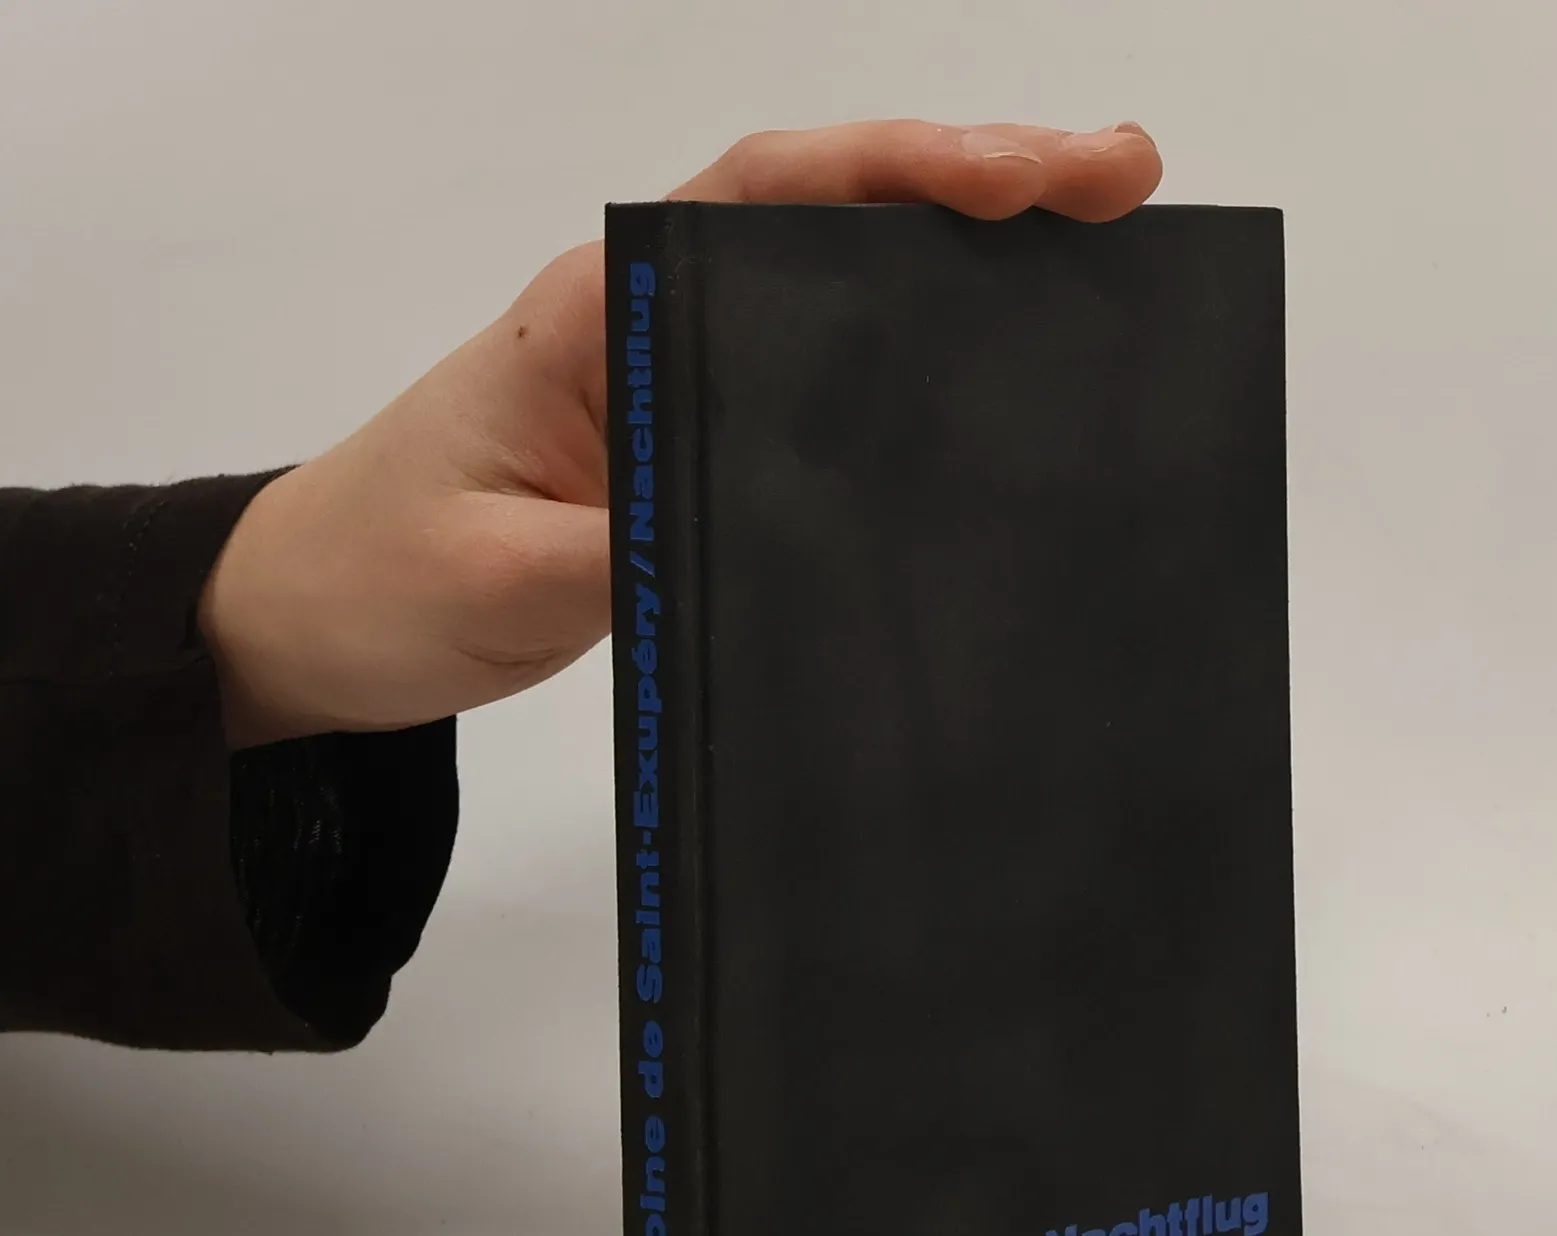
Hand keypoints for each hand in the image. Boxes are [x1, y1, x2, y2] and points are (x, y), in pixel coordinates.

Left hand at [199, 119, 1163, 746]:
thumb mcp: (502, 577)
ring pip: (841, 293)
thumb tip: (780, 535)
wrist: (311, 623)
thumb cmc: (378, 578)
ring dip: (968, 271)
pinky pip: (822, 389)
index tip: (1024, 177)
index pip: (767, 198)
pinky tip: (997, 383)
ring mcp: (680, 383)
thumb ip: (628, 551)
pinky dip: (915, 365)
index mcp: (600, 311)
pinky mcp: (691, 449)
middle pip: (834, 217)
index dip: (902, 170)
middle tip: (1124, 183)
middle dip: (982, 188)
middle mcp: (652, 322)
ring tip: (1105, 264)